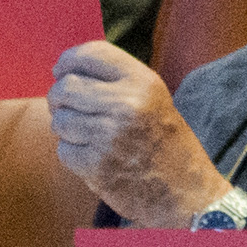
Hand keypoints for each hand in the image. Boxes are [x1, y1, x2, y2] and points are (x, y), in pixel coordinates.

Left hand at [51, 40, 241, 223]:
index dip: (68, 60)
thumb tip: (65, 70)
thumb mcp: (153, 98)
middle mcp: (126, 104)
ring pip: (60, 120)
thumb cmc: (166, 143)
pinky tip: (92, 157)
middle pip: (66, 87)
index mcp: (143, 82)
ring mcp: (109, 136)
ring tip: (87, 136)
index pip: (91, 54)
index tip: (61, 71)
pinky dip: (72, 154)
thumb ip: (117, 80)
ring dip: (66, 129)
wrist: (186, 193)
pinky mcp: (97, 166)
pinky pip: (63, 150)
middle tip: (66, 108)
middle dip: (59, 98)